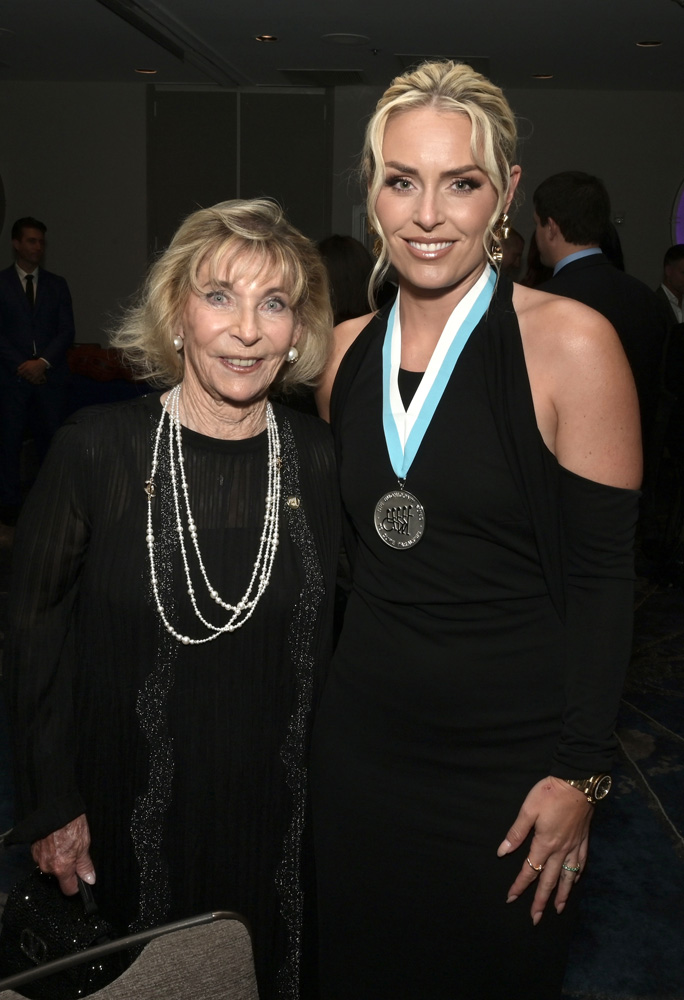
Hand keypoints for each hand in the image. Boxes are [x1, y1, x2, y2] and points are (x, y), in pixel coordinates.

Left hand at [17, 358, 47, 383]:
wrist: (41, 364)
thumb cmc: (33, 363)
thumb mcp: (27, 362)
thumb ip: (22, 365)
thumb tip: (18, 369)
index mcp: (26, 368)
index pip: (20, 373)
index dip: (18, 374)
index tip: (18, 374)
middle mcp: (29, 372)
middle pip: (24, 376)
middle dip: (23, 376)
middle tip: (24, 375)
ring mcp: (33, 375)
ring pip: (27, 379)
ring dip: (27, 378)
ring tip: (27, 376)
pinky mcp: (36, 377)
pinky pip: (32, 381)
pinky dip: (30, 380)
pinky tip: (31, 378)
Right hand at [31, 814, 95, 894]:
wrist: (56, 810)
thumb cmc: (72, 826)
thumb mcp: (84, 846)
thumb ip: (85, 866)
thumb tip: (90, 880)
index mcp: (61, 868)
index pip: (68, 889)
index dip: (76, 885)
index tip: (81, 880)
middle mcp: (47, 867)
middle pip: (59, 876)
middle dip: (67, 868)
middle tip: (74, 852)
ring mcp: (38, 858)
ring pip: (51, 866)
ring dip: (58, 859)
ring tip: (64, 844)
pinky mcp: (33, 850)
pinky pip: (44, 857)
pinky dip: (50, 852)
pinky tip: (56, 841)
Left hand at [496, 776, 592, 923]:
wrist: (578, 782)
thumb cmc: (550, 793)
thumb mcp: (528, 809)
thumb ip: (516, 832)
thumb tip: (503, 852)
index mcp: (544, 843)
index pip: (529, 870)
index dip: (520, 885)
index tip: (511, 898)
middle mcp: (561, 850)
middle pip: (549, 881)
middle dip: (541, 901)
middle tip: (535, 919)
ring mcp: (574, 847)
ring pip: (567, 877)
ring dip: (562, 895)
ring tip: (557, 910)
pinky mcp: (583, 840)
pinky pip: (581, 864)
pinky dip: (577, 877)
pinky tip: (575, 882)